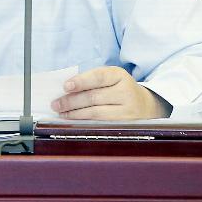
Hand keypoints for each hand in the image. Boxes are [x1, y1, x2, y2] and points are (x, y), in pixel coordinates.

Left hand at [51, 66, 171, 119]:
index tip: (65, 86)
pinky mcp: (126, 126)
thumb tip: (65, 90)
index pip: (98, 76)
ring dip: (75, 114)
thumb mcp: (110, 79)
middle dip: (71, 101)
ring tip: (61, 113)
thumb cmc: (119, 90)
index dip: (81, 81)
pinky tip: (74, 121)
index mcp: (120, 75)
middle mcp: (126, 92)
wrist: (145, 106)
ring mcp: (128, 111)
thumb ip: (91, 81)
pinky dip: (84, 123)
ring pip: (96, 113)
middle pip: (94, 97)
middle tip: (55, 104)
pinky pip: (101, 125)